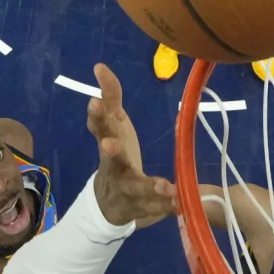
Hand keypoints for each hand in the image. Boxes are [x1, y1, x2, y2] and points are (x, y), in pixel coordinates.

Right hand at [86, 63, 174, 225]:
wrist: (108, 204)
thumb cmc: (115, 156)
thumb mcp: (114, 126)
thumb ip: (111, 97)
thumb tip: (100, 66)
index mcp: (108, 144)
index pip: (99, 128)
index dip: (96, 116)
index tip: (94, 101)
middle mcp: (113, 168)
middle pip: (110, 160)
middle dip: (111, 152)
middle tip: (108, 145)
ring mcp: (126, 189)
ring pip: (135, 187)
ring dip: (149, 186)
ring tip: (164, 186)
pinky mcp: (140, 207)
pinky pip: (154, 207)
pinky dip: (166, 207)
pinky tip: (179, 205)